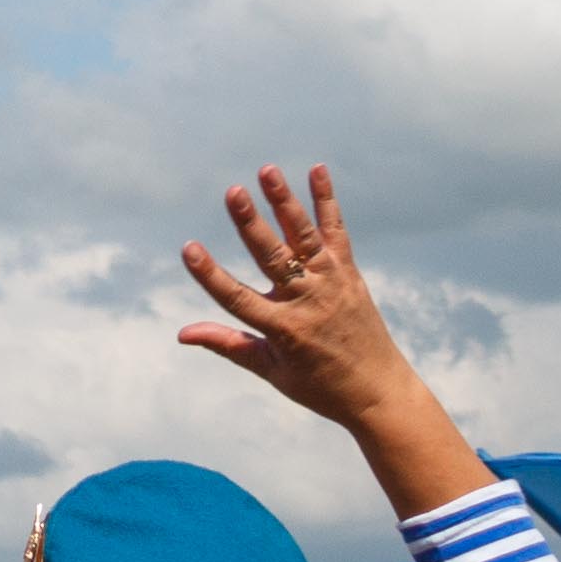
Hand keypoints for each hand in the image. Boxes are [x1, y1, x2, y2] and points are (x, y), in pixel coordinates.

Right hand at [174, 167, 420, 424]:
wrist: (379, 391)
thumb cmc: (319, 385)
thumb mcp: (270, 370)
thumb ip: (227, 344)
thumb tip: (181, 333)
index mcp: (284, 331)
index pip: (238, 299)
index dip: (210, 275)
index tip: (188, 248)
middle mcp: (309, 301)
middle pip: (273, 257)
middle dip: (251, 224)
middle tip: (233, 192)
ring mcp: (332, 283)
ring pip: (304, 236)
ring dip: (285, 201)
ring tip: (267, 171)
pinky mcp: (348, 272)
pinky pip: (336, 231)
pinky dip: (326, 201)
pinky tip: (316, 170)